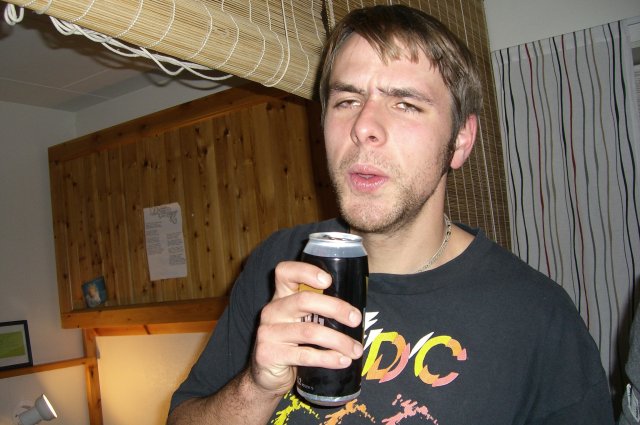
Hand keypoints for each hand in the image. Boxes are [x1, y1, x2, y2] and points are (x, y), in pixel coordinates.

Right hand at [249, 261, 363, 395]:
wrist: (266, 376)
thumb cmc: (291, 344)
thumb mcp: (300, 322)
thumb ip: (317, 312)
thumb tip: (355, 312)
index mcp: (281, 296)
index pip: (285, 272)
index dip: (306, 271)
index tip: (329, 281)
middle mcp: (272, 310)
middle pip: (304, 300)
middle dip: (335, 308)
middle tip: (356, 319)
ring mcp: (268, 332)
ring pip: (309, 331)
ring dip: (338, 340)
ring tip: (356, 350)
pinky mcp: (268, 354)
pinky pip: (304, 355)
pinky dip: (328, 358)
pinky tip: (342, 361)